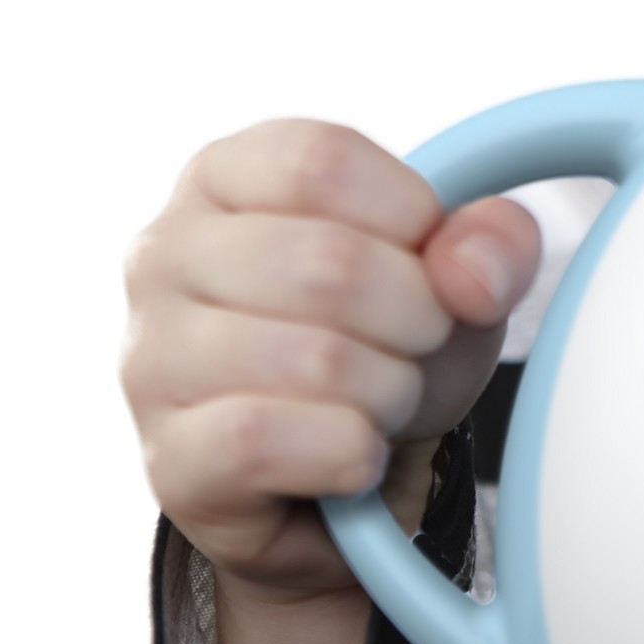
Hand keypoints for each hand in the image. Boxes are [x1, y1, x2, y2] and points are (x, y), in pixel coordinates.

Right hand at [121, 119, 539, 643]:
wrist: (334, 480)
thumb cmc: (374, 347)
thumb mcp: (450, 279)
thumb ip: (490, 244)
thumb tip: (472, 272)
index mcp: (222, 178)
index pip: (319, 162)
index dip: (409, 216)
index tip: (429, 262)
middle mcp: (164, 257)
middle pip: (326, 263)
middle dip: (415, 318)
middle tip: (416, 347)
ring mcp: (153, 359)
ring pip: (311, 359)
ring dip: (387, 393)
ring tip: (381, 403)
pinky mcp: (168, 459)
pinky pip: (264, 441)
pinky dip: (344, 453)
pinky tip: (353, 456)